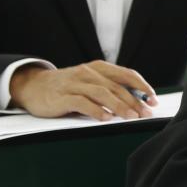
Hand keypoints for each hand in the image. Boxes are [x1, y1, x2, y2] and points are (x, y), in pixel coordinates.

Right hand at [9, 61, 157, 119]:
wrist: (33, 86)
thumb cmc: (68, 87)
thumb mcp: (90, 82)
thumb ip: (109, 88)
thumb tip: (137, 101)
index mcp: (98, 67)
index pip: (126, 74)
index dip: (142, 86)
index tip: (153, 99)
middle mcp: (88, 72)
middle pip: (116, 86)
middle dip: (134, 100)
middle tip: (146, 114)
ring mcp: (74, 83)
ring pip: (102, 93)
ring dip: (119, 106)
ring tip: (131, 117)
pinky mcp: (62, 96)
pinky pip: (82, 102)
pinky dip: (95, 110)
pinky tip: (105, 118)